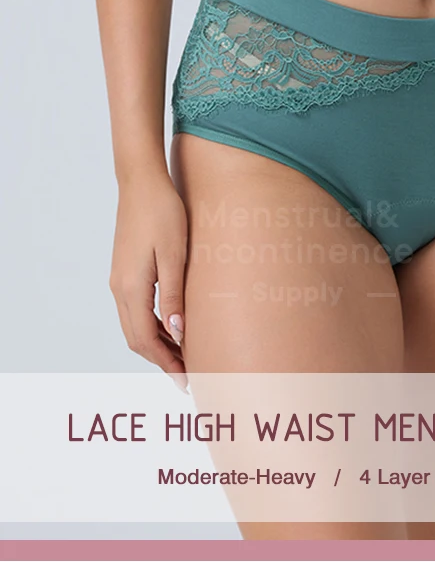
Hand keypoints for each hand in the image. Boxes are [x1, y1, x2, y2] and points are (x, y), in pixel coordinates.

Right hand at [109, 171, 188, 389]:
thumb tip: (178, 334)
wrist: (142, 182)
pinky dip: (151, 326)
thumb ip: (175, 296)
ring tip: (182, 356)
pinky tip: (170, 326)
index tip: (186, 380)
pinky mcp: (124, 270)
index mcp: (131, 288)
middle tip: (188, 376)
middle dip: (161, 360)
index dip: (166, 363)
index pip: (146, 340)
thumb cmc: (163, 213)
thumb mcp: (174, 255)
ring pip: (134, 325)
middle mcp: (119, 288)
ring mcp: (119, 279)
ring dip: (156, 344)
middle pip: (136, 338)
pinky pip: (135, 310)